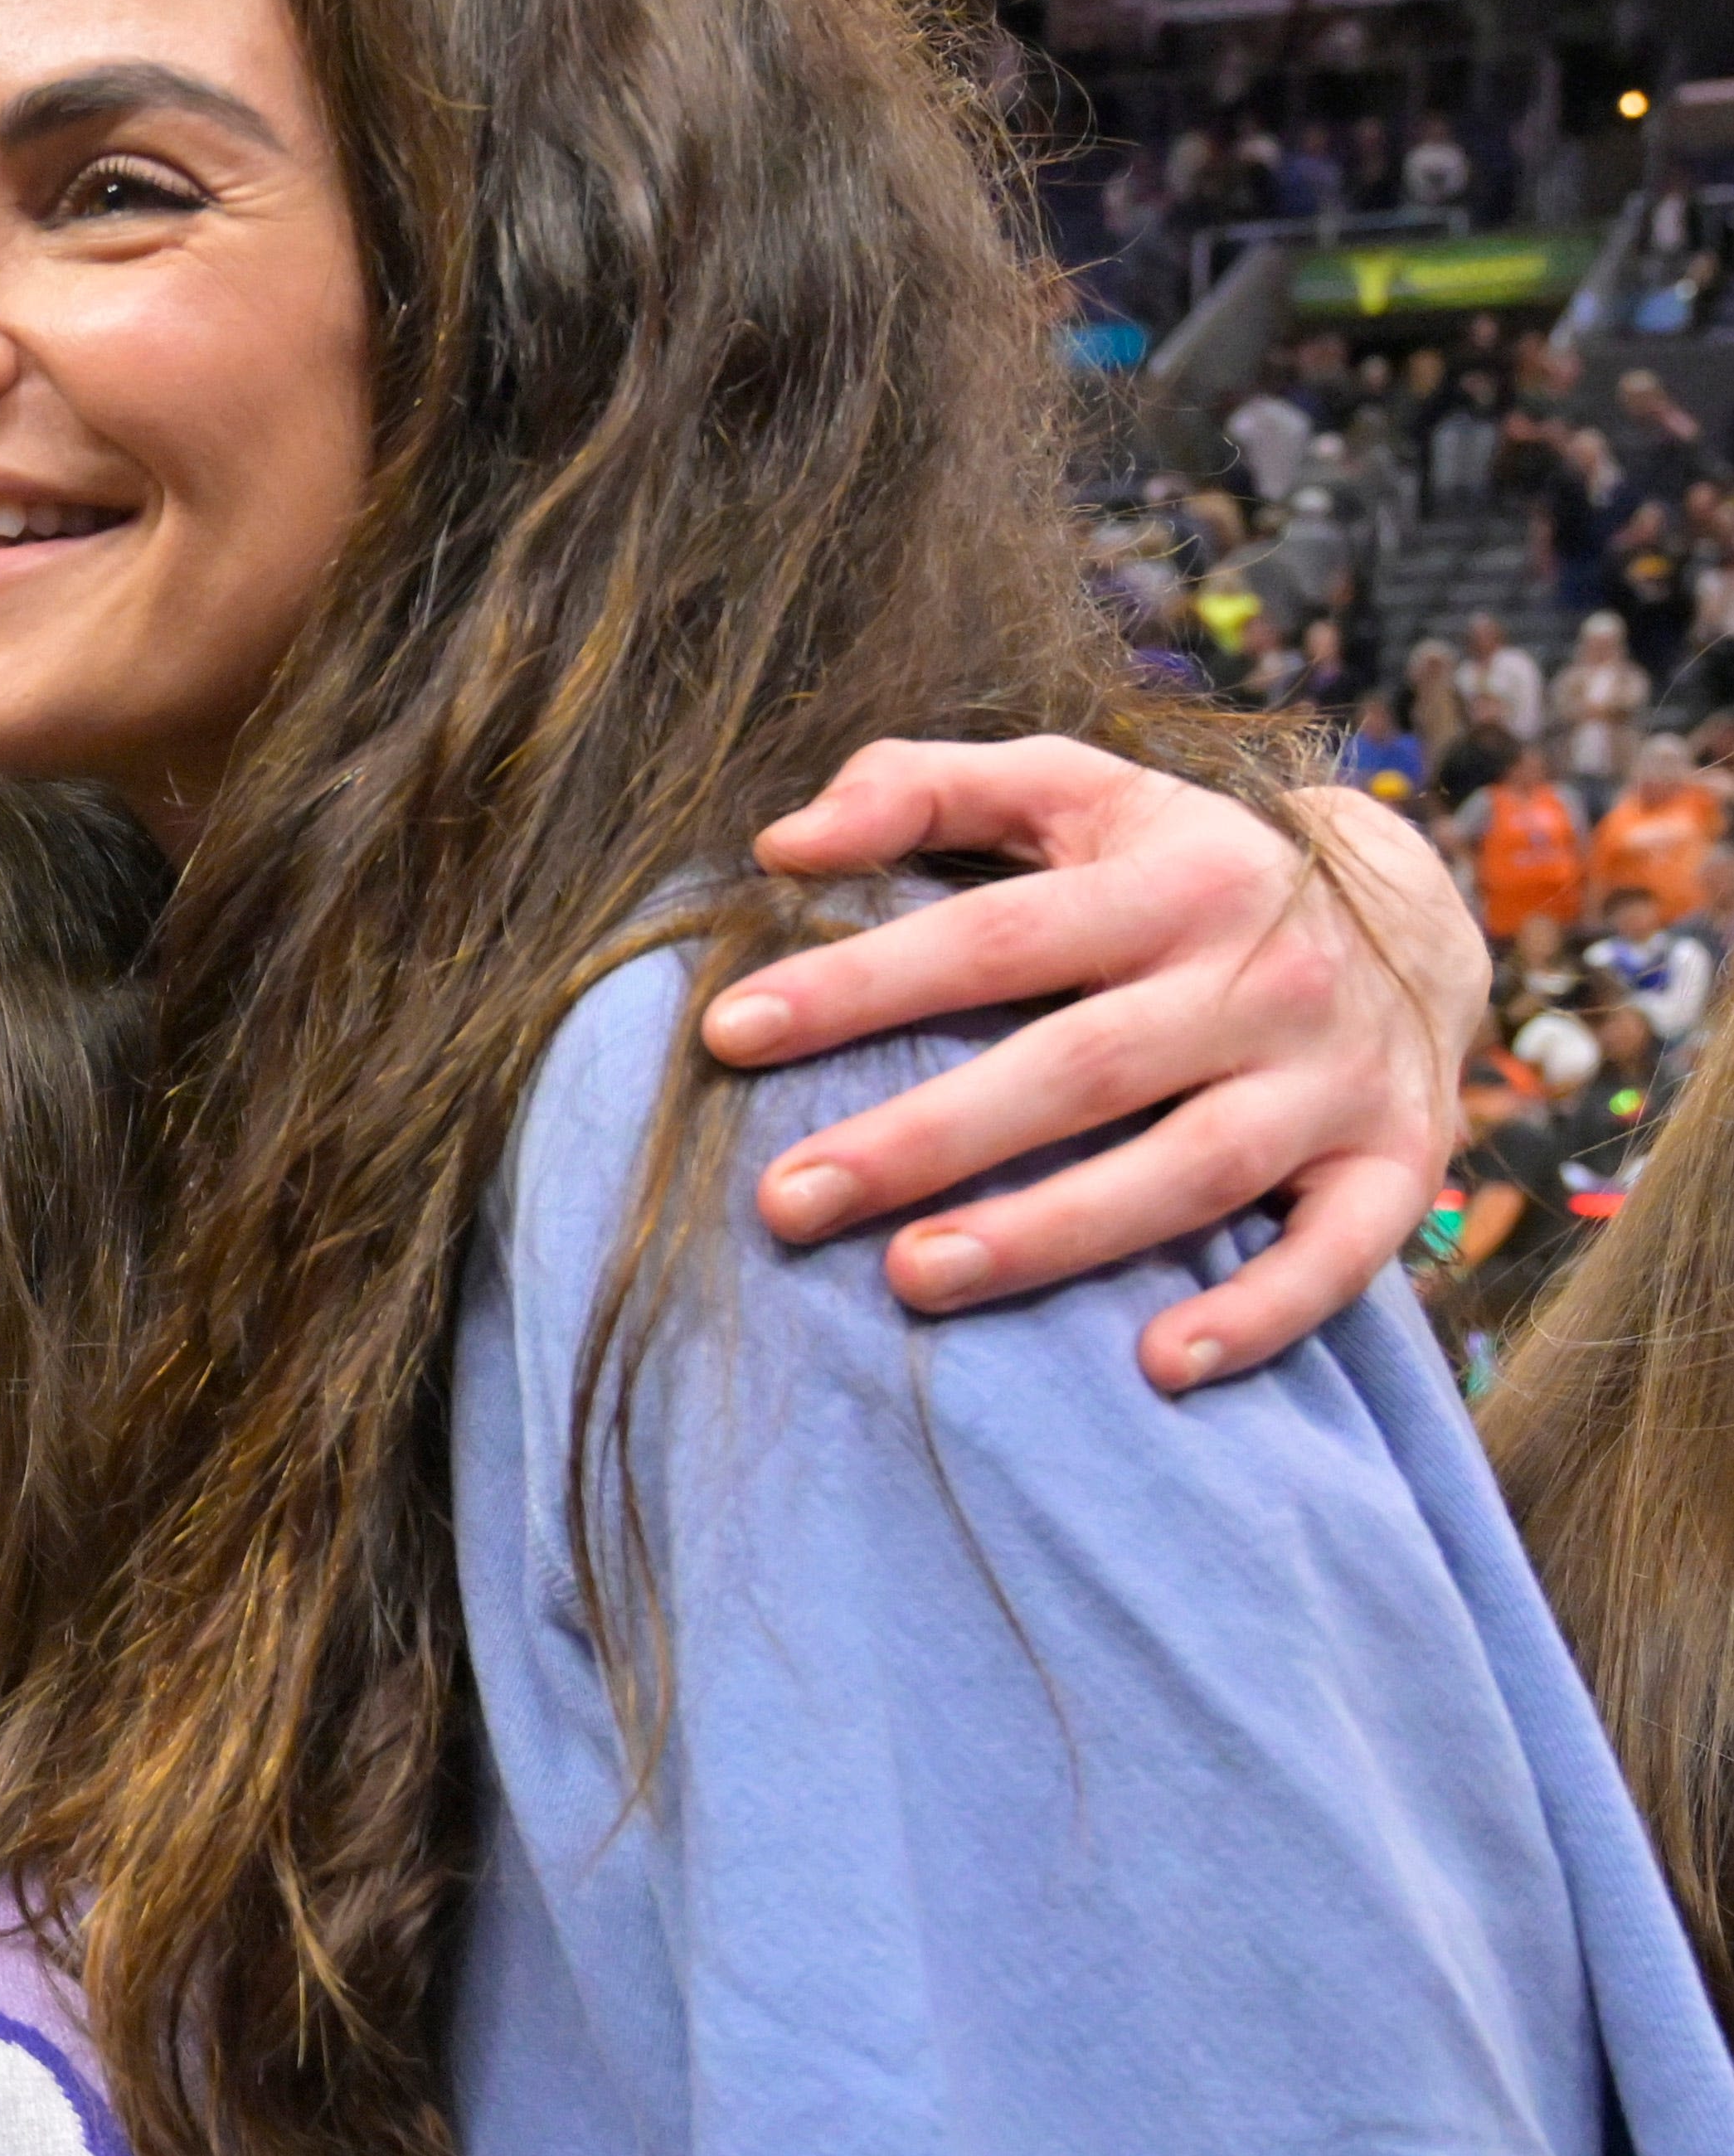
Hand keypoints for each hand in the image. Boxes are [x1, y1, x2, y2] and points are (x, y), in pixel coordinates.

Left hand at [711, 738, 1479, 1391]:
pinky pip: (1335, 1256)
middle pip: (1076, 1067)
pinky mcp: (1390, 1168)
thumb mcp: (1081, 795)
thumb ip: (930, 788)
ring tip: (909, 1278)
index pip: (995, 936)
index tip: (728, 1032)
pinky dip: (1257, 1316)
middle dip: (925, 1138)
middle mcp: (1259, 982)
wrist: (1427, 921)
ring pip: (1185, 1171)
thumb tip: (782, 839)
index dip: (861, 984)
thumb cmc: (1192, 867)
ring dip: (1049, 1235)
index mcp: (1174, 882)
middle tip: (786, 1200)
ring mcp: (1330, 1082)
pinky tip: (1155, 1367)